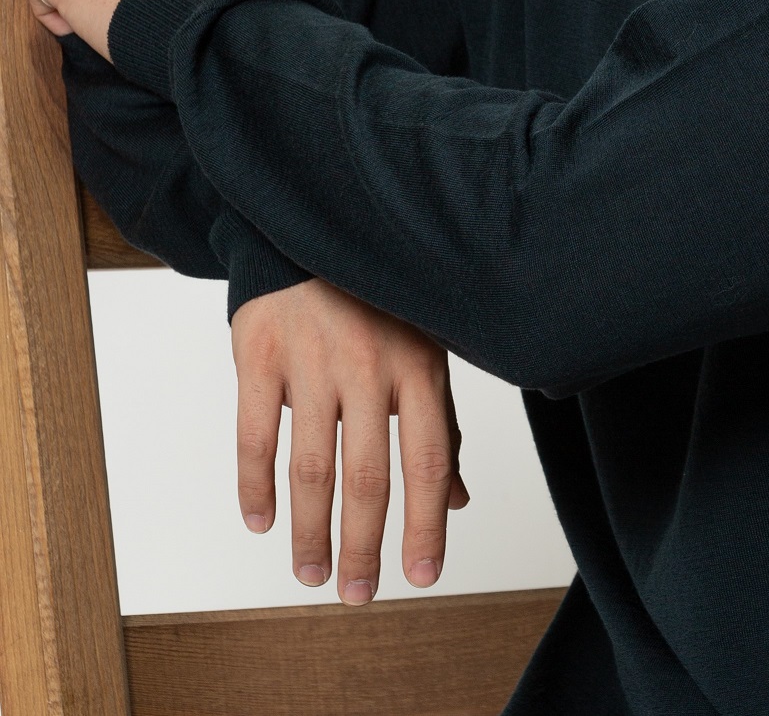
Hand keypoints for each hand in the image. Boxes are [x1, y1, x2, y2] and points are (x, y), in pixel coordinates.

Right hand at [232, 279, 469, 604]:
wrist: (312, 229)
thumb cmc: (377, 300)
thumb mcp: (424, 347)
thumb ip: (440, 423)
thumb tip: (458, 499)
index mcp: (419, 364)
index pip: (429, 461)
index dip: (426, 525)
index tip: (422, 577)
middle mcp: (369, 365)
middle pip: (369, 476)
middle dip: (365, 547)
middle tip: (358, 595)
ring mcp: (312, 359)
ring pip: (311, 468)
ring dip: (310, 532)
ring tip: (311, 574)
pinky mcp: (260, 354)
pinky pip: (254, 436)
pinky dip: (255, 487)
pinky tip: (262, 522)